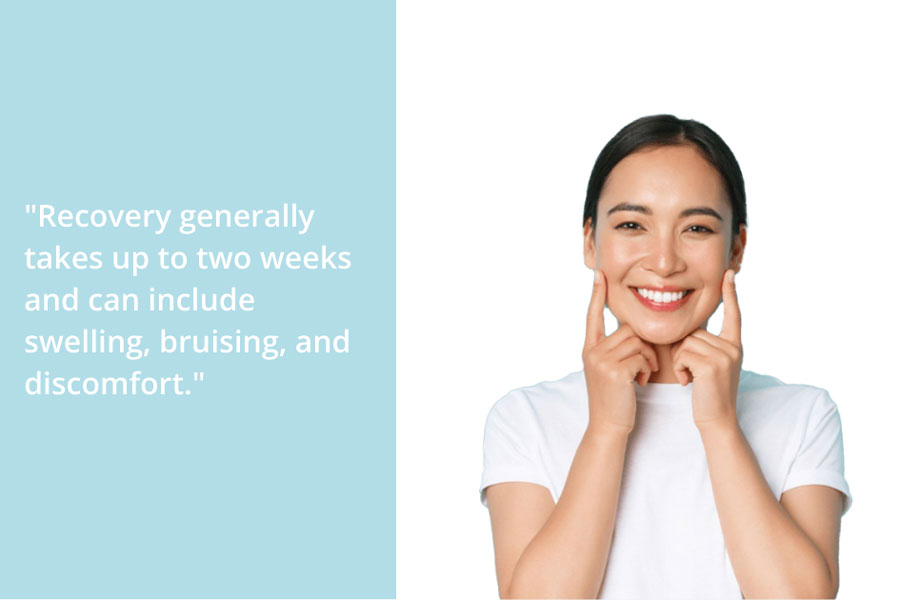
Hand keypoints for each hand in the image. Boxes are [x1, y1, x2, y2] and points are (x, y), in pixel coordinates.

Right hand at [583, 269, 659, 433]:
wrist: (608, 425)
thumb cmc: (614, 398)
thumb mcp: (608, 370)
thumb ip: (614, 350)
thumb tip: (631, 331)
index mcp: (589, 348)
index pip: (593, 315)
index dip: (597, 294)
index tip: (599, 274)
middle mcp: (592, 351)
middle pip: (627, 329)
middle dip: (643, 345)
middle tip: (644, 366)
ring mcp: (601, 360)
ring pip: (637, 341)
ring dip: (648, 357)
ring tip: (643, 374)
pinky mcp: (615, 371)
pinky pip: (641, 356)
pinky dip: (647, 368)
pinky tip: (640, 382)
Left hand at [671, 269, 742, 429]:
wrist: (716, 420)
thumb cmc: (707, 394)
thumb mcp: (710, 366)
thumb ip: (704, 346)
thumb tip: (687, 331)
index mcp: (733, 345)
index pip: (733, 314)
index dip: (730, 294)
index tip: (728, 273)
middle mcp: (733, 347)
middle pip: (694, 332)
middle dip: (684, 351)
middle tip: (691, 373)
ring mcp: (725, 355)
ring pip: (686, 343)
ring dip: (680, 361)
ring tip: (691, 378)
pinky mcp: (713, 365)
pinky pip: (683, 355)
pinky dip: (680, 369)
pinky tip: (689, 383)